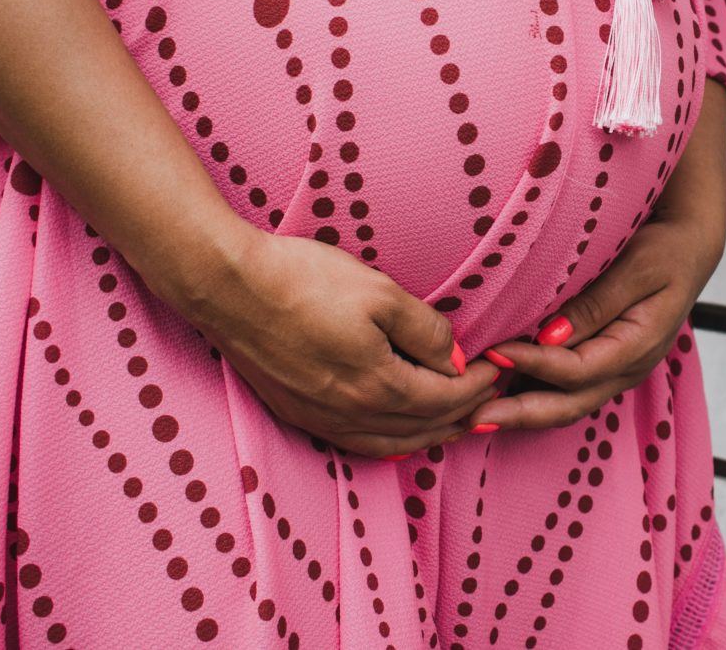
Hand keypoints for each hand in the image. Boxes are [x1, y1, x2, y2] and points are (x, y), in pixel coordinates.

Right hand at [158, 217, 500, 457]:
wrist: (228, 287)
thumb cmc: (304, 280)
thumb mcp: (379, 291)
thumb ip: (425, 330)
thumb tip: (453, 358)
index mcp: (378, 386)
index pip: (445, 398)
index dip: (478, 384)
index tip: (496, 366)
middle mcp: (350, 415)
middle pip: (423, 428)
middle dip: (462, 413)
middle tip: (488, 396)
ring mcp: (320, 419)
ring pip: (391, 444)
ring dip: (430, 434)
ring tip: (455, 420)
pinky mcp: (297, 414)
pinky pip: (356, 443)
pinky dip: (390, 443)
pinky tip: (398, 433)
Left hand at [466, 78, 725, 431]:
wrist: (690, 248)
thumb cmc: (664, 250)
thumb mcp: (638, 268)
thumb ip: (597, 303)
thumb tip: (551, 336)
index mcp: (638, 347)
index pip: (577, 369)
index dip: (533, 365)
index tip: (494, 351)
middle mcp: (626, 369)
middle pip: (568, 405)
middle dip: (518, 413)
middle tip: (470, 415)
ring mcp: (615, 371)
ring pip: (565, 405)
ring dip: (521, 411)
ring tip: (474, 414)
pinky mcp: (602, 363)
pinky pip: (566, 391)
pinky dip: (532, 395)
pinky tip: (499, 393)